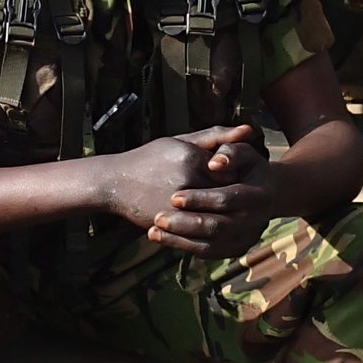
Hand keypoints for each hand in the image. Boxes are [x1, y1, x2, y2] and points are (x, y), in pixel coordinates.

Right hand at [99, 131, 231, 231]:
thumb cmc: (149, 159)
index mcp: (191, 158)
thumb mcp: (180, 141)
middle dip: (231, 199)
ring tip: (218, 212)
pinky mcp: (170, 223)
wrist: (113, 183)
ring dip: (221, 216)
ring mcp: (177, 204)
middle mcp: (186, 180)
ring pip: (215, 216)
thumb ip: (215, 136)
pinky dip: (207, 230)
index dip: (236, 177)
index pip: (231, 170)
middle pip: (226, 194)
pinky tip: (206, 224)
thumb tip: (248, 130)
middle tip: (233, 200)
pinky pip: (199, 231)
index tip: (235, 179)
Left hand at [149, 135, 275, 258]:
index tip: (173, 198)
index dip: (200, 199)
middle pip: (218, 227)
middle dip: (186, 223)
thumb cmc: (246, 166)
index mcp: (260, 195)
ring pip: (212, 246)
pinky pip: (210, 253)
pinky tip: (165, 239)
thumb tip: (214, 163)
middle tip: (158, 218)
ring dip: (180, 241)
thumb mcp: (243, 152)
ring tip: (154, 232)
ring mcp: (247, 238)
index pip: (227, 199)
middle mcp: (257, 221)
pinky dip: (186, 247)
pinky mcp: (236, 249)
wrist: (263, 191)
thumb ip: (230, 151)